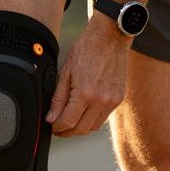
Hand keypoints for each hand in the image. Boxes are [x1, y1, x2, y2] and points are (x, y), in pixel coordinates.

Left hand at [47, 17, 129, 136]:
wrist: (110, 38)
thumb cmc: (85, 50)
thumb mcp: (65, 72)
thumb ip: (58, 98)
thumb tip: (51, 118)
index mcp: (84, 94)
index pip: (67, 122)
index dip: (56, 128)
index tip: (50, 126)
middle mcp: (100, 101)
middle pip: (80, 130)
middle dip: (66, 132)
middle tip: (57, 129)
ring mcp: (111, 101)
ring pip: (93, 128)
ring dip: (79, 129)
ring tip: (69, 122)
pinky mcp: (118, 99)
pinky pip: (103, 118)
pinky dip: (91, 120)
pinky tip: (83, 113)